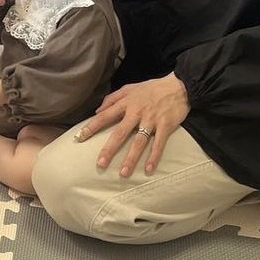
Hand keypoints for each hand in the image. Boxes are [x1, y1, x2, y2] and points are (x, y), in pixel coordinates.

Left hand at [72, 74, 189, 175]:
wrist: (179, 86)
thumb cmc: (152, 88)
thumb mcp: (129, 88)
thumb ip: (112, 98)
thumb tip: (97, 111)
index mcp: (126, 103)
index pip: (105, 116)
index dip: (91, 127)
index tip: (79, 138)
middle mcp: (137, 113)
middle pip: (120, 133)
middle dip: (109, 149)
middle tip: (100, 164)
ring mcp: (151, 120)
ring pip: (138, 142)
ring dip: (131, 158)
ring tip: (123, 173)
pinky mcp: (166, 126)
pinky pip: (158, 144)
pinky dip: (154, 157)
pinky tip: (148, 170)